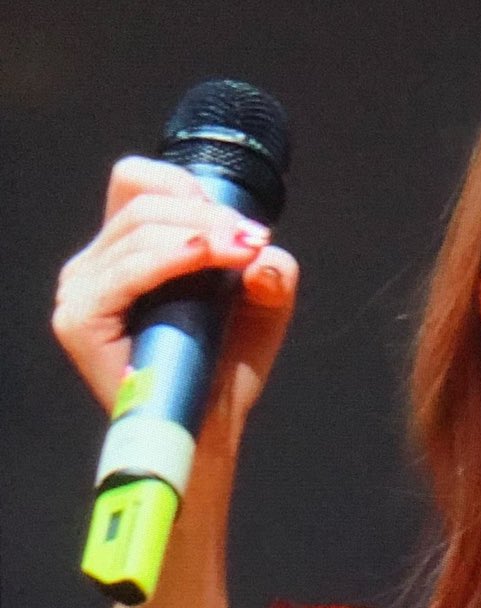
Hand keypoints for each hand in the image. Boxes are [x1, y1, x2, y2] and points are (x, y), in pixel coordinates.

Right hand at [52, 156, 298, 450]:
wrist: (211, 425)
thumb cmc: (226, 364)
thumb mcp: (263, 302)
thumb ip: (272, 267)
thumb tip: (262, 256)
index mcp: (124, 251)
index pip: (136, 182)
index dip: (186, 187)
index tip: (237, 223)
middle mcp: (93, 266)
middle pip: (143, 202)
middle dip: (206, 214)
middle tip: (251, 239)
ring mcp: (81, 292)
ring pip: (138, 230)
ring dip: (199, 233)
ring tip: (241, 251)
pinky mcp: (80, 322)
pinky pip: (124, 272)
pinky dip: (168, 258)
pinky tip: (204, 256)